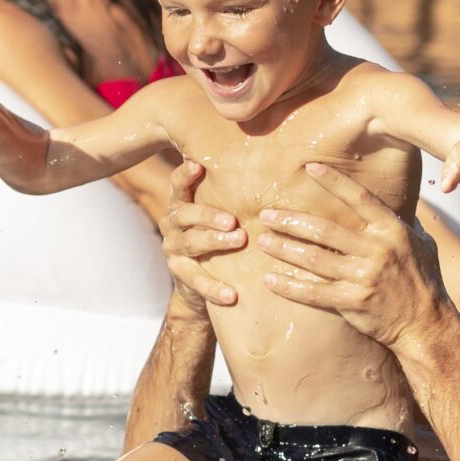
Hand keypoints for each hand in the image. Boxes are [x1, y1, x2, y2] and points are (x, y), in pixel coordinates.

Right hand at [156, 161, 245, 312]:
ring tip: (238, 241)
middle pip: (184, 214)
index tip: (198, 166)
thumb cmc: (222, 235)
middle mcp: (173, 224)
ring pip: (190, 243)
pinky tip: (231, 294)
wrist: (203, 283)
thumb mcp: (225, 214)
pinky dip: (213, 287)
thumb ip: (238, 196)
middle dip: (207, 215)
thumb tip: (286, 168)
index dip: (184, 175)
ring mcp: (174, 250)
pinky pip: (195, 280)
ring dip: (214, 241)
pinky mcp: (180, 274)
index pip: (178, 184)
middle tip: (232, 220)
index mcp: (182, 204)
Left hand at [254, 162, 447, 349]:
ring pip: (313, 258)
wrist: (427, 326)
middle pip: (324, 229)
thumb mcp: (423, 245)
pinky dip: (289, 286)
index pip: (359, 198)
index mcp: (392, 231)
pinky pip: (313, 292)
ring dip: (283, 248)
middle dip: (291, 221)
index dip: (333, 181)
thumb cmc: (424, 284)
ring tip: (262, 241)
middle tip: (267, 215)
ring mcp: (364, 277)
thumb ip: (406, 224)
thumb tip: (400, 204)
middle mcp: (377, 250)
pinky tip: (269, 280)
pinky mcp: (353, 302)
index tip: (309, 168)